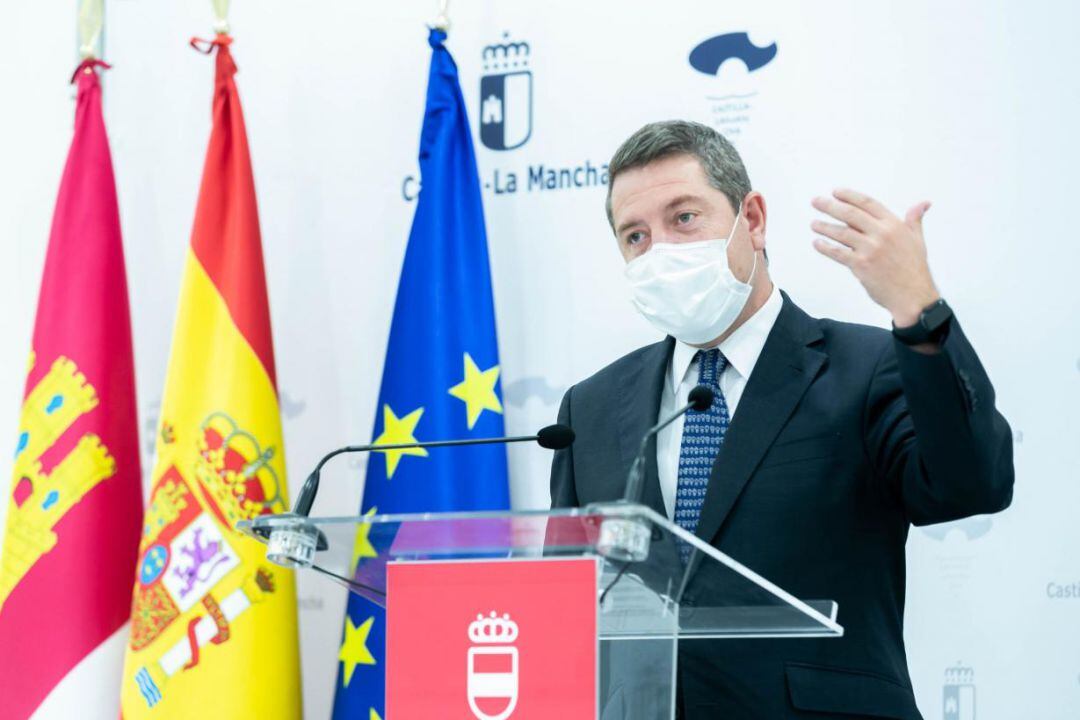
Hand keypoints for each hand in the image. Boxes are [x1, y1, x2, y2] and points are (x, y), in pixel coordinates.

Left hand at [811, 189, 938, 326]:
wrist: (913, 296)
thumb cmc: (915, 268)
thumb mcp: (918, 240)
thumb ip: (915, 220)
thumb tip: (924, 203)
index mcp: (894, 225)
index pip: (867, 203)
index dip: (849, 196)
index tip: (835, 192)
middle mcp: (881, 234)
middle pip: (850, 214)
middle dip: (830, 206)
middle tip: (816, 201)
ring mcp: (870, 249)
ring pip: (841, 233)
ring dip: (824, 227)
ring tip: (813, 224)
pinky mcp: (861, 265)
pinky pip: (838, 253)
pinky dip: (825, 247)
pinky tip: (817, 243)